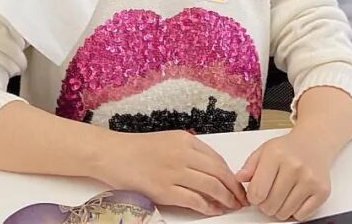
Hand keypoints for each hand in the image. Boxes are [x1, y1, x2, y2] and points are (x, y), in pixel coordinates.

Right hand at [94, 130, 247, 215]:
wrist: (111, 154)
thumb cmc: (135, 148)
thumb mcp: (166, 141)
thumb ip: (187, 151)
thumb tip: (209, 170)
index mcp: (184, 140)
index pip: (217, 159)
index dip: (231, 174)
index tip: (237, 184)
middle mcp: (182, 154)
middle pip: (219, 173)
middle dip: (234, 188)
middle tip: (241, 199)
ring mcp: (173, 172)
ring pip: (211, 186)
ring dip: (225, 199)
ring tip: (230, 206)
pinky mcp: (164, 190)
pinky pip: (193, 200)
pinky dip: (207, 207)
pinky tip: (212, 211)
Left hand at [237, 130, 333, 220]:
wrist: (313, 143)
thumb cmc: (287, 149)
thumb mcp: (264, 150)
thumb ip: (249, 166)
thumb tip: (240, 178)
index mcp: (276, 155)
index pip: (257, 191)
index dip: (253, 198)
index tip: (255, 195)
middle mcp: (294, 166)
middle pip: (270, 205)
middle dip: (265, 205)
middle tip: (268, 196)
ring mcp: (310, 180)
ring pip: (285, 213)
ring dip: (279, 209)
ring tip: (280, 196)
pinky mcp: (322, 191)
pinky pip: (301, 216)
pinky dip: (294, 212)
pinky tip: (293, 198)